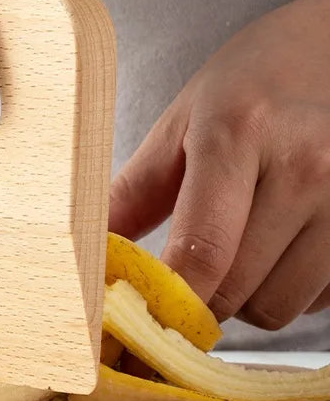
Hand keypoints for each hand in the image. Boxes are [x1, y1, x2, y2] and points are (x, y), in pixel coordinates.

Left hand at [109, 0, 329, 329]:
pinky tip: (286, 242)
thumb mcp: (182, 121)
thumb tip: (92, 253)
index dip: (169, 303)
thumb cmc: (254, 84)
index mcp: (238, 134)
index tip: (146, 316)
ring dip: (247, 297)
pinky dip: (291, 289)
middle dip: (201, 298)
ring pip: (278, 308)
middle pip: (236, 293)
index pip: (201, 252)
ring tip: (243, 244)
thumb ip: (134, 191)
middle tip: (192, 264)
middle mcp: (306, 167)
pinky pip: (320, 301)